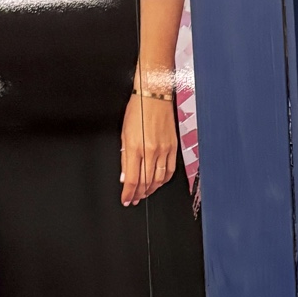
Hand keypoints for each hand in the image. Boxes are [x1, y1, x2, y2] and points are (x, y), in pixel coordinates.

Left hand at [120, 91, 178, 205]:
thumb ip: (125, 157)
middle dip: (139, 194)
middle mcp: (151, 151)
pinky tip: (158, 183)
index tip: (126, 200)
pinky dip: (163, 180)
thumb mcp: (124, 134)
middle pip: (146, 182)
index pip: (132, 179)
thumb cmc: (137, 111)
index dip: (128, 193)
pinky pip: (170, 170)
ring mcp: (164, 150)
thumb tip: (125, 176)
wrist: (154, 96)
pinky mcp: (173, 148)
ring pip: (159, 179)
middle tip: (134, 199)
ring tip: (144, 193)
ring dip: (151, 189)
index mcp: (136, 147)